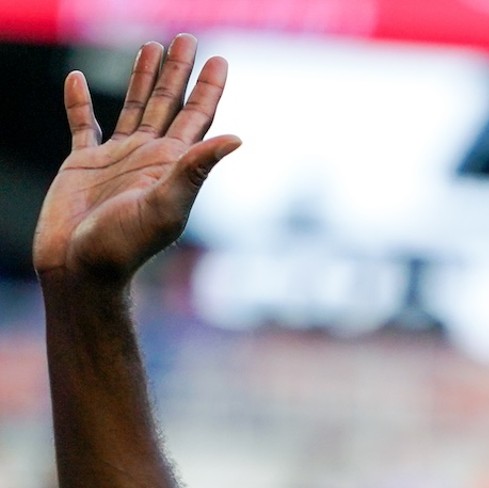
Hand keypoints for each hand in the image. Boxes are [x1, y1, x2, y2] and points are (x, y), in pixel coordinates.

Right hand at [33, 34, 239, 284]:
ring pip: (132, 106)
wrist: (81, 271)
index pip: (196, 118)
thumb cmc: (123, 247)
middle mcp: (147, 158)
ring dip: (142, 78)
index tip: (220, 59)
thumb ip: (196, 170)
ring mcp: (116, 160)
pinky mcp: (82, 165)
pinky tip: (75, 79)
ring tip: (151, 47)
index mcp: (171, 165)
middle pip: (168, 104)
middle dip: (179, 72)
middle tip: (189, 38)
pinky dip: (77, 101)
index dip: (208, 88)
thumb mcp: (166, 207)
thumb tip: (236, 137)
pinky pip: (81, 124)